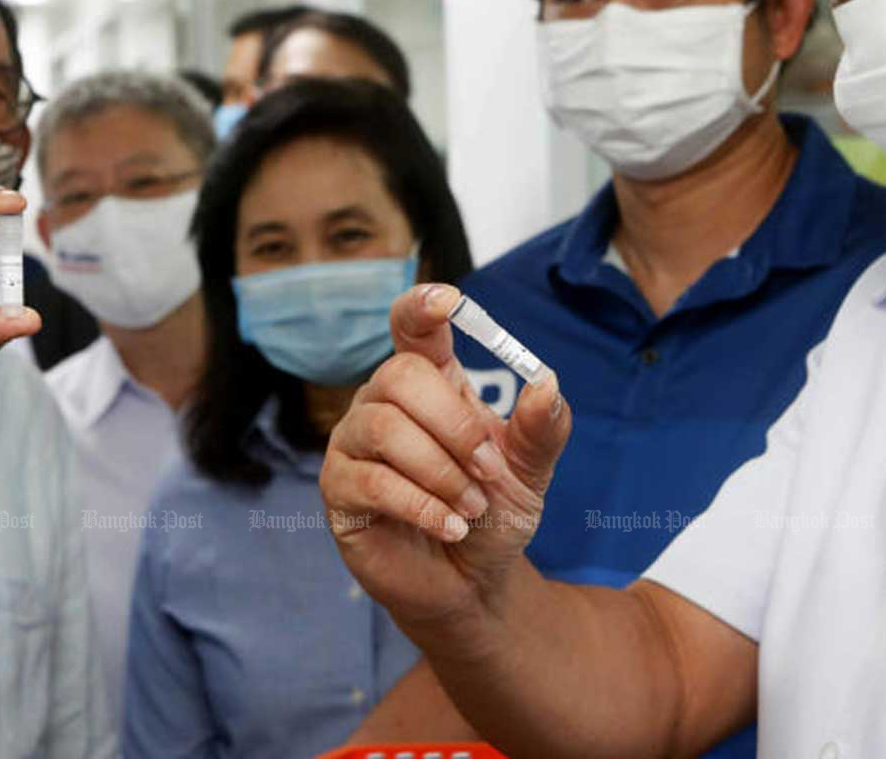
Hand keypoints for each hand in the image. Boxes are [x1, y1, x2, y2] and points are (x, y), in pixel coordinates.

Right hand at [320, 283, 570, 631]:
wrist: (473, 582)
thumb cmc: (493, 512)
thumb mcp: (531, 470)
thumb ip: (542, 427)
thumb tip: (546, 382)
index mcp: (429, 382)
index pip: (411, 326)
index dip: (422, 306)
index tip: (450, 303)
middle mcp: (383, 402)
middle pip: (400, 376)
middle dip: (454, 425)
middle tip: (487, 470)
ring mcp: (354, 445)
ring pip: (384, 428)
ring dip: (441, 471)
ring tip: (471, 507)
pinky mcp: (339, 491)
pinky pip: (372, 481)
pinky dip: (422, 505)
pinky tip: (451, 526)